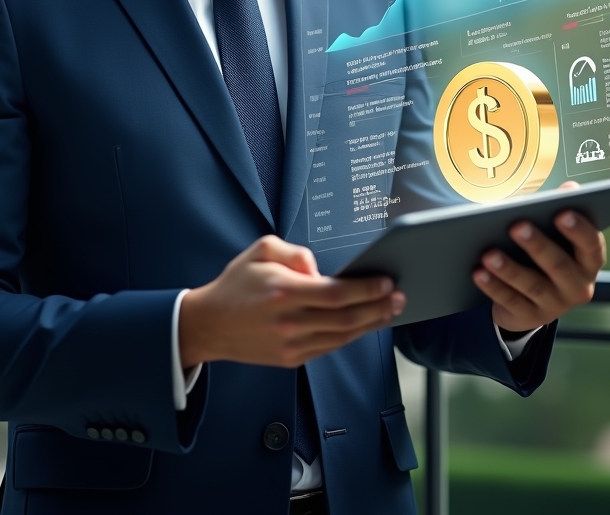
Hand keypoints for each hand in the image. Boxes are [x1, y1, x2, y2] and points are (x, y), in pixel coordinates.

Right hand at [179, 235, 405, 368]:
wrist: (209, 325)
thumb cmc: (236, 284)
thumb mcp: (260, 250)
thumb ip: (294, 252)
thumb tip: (319, 269)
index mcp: (283, 292)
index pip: (336, 293)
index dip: (366, 289)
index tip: (386, 281)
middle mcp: (290, 322)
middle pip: (346, 318)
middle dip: (379, 308)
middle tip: (400, 297)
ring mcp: (291, 345)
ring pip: (342, 337)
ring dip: (371, 324)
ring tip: (390, 311)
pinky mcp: (290, 359)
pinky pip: (329, 347)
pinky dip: (351, 336)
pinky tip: (364, 325)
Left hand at [473, 184, 606, 332]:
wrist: (535, 298)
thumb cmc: (547, 252)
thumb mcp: (556, 234)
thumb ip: (560, 210)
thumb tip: (569, 187)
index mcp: (588, 260)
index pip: (591, 246)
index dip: (579, 230)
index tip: (561, 212)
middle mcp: (578, 285)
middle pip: (559, 266)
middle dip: (537, 245)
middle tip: (516, 226)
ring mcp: (555, 305)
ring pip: (533, 286)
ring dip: (510, 269)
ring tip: (489, 254)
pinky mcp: (530, 316)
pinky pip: (511, 301)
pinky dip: (494, 287)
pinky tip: (478, 273)